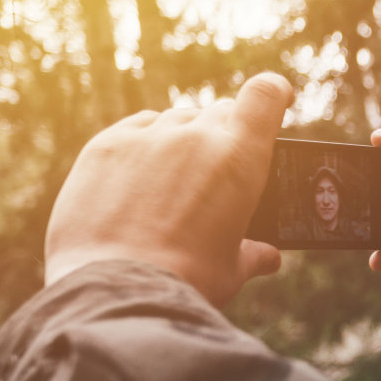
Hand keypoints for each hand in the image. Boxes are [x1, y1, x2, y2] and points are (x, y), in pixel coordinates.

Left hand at [44, 74, 293, 306]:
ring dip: (183, 139)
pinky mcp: (105, 146)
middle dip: (225, 131)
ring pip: (175, 120)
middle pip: (219, 111)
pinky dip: (145, 142)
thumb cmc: (186, 280)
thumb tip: (267, 257)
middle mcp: (195, 135)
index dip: (273, 92)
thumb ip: (253, 255)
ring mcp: (147, 137)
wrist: (117, 288)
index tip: (276, 96)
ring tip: (175, 179)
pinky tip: (140, 173)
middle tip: (219, 165)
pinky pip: (135, 128)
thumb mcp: (231, 270)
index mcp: (240, 158)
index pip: (264, 95)